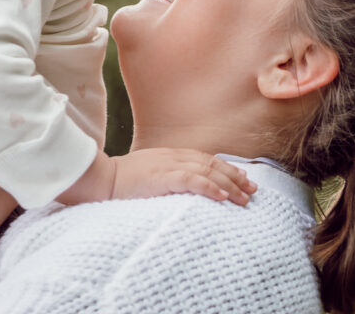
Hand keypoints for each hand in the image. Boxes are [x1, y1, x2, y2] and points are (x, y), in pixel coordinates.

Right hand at [111, 148, 256, 205]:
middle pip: (213, 164)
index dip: (227, 169)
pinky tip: (223, 196)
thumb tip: (183, 188)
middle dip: (236, 177)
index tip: (243, 179)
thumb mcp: (149, 174)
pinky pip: (193, 181)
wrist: (101, 178)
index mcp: (172, 155)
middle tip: (253, 190)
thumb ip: (167, 176)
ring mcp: (170, 165)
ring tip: (245, 197)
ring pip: (208, 172)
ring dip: (230, 185)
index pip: (207, 160)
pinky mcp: (164, 177)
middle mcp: (175, 157)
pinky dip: (210, 187)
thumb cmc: (122, 180)